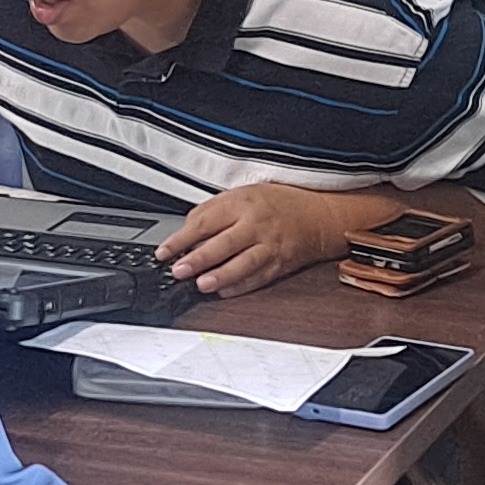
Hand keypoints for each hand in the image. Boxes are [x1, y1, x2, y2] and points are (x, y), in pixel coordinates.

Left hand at [157, 184, 359, 296]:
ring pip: (243, 264)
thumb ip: (214, 210)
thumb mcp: (244, 193)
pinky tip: (223, 291)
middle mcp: (257, 224)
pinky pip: (258, 278)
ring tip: (201, 284)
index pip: (206, 221)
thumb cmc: (280, 203)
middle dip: (198, 259)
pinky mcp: (281, 264)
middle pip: (223, 243)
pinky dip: (240, 286)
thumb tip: (186, 230)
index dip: (182, 238)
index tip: (164, 251)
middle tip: (178, 270)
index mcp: (243, 203)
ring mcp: (271, 246)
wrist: (320, 216)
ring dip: (220, 276)